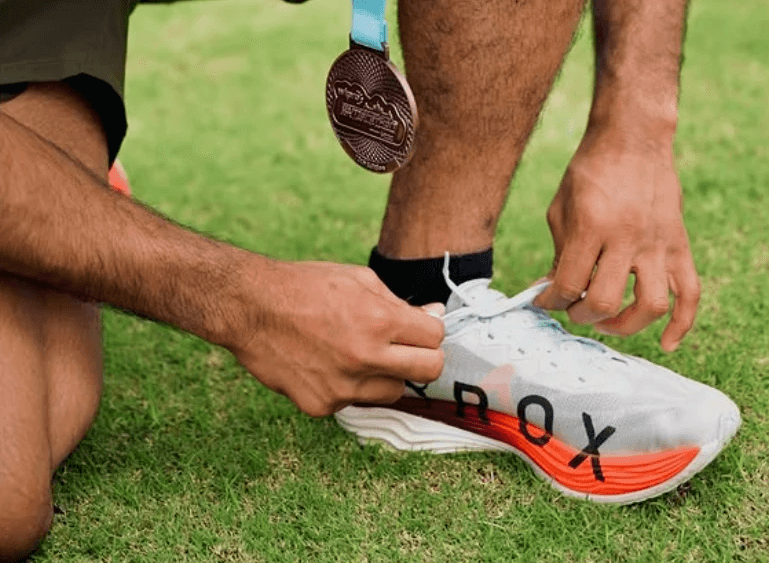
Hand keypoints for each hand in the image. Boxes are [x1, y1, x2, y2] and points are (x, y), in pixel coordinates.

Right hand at [229, 260, 444, 416]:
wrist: (249, 308)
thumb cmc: (304, 286)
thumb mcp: (358, 279)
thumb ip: (400, 303)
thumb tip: (434, 315)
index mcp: (379, 320)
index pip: (436, 337)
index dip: (429, 329)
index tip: (418, 327)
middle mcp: (365, 357)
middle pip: (429, 370)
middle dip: (424, 357)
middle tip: (405, 348)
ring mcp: (344, 387)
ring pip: (394, 391)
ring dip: (386, 375)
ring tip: (358, 354)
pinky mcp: (322, 405)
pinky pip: (354, 402)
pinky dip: (349, 386)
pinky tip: (326, 364)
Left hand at [534, 129, 699, 350]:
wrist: (633, 139)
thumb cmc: (590, 171)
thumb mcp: (560, 209)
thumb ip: (558, 253)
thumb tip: (553, 290)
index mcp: (592, 226)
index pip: (568, 283)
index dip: (550, 301)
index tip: (543, 301)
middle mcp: (627, 238)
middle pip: (604, 301)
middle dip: (580, 316)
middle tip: (572, 309)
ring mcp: (658, 244)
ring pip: (649, 305)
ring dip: (623, 326)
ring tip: (605, 322)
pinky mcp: (679, 245)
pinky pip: (690, 293)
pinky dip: (682, 324)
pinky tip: (666, 342)